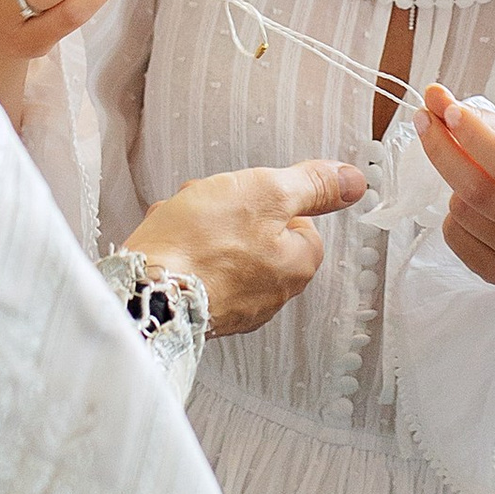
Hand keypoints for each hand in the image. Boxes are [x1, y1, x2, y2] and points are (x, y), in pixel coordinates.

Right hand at [126, 160, 366, 336]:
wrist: (143, 293)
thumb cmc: (201, 245)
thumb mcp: (266, 193)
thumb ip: (312, 185)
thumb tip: (351, 181)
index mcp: (296, 267)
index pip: (300, 224)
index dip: (270, 200)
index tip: (248, 193)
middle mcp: (270, 295)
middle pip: (257, 235)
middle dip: (227, 213)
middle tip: (208, 206)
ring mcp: (232, 307)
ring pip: (221, 251)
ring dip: (198, 230)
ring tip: (178, 224)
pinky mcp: (198, 312)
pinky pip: (195, 271)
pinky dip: (181, 254)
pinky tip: (164, 246)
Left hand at [419, 84, 494, 289]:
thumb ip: (487, 121)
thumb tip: (435, 98)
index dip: (474, 136)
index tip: (446, 109)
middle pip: (480, 190)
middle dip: (443, 150)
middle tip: (425, 121)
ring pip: (462, 212)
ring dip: (454, 186)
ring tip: (476, 179)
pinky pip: (454, 236)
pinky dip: (453, 215)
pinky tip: (476, 209)